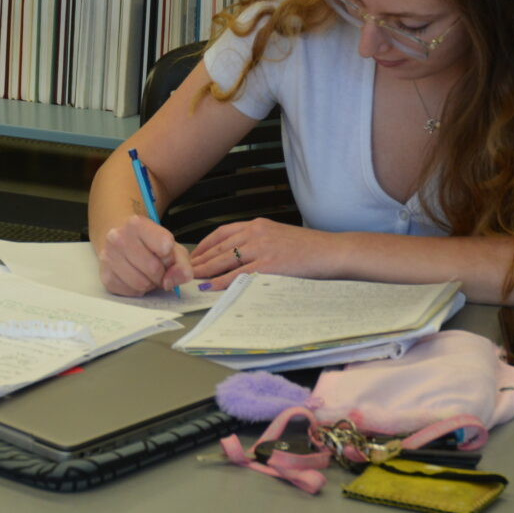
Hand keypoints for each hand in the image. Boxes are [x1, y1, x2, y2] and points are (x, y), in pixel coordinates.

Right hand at [98, 215, 193, 296]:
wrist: (121, 241)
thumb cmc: (150, 243)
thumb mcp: (172, 246)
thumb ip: (182, 264)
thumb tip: (174, 280)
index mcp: (137, 224)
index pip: (165, 246)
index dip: (170, 256)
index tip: (165, 254)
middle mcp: (118, 237)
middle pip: (153, 268)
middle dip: (161, 274)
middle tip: (158, 269)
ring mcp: (108, 257)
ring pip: (141, 283)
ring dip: (150, 283)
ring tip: (147, 273)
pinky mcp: (105, 276)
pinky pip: (130, 291)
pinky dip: (138, 289)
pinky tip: (136, 277)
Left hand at [189, 219, 347, 290]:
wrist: (331, 251)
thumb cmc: (308, 248)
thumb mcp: (279, 237)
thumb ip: (259, 242)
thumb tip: (239, 255)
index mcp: (258, 225)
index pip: (222, 232)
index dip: (204, 244)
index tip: (193, 254)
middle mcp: (256, 233)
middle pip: (218, 247)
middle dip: (198, 259)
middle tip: (182, 270)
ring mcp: (261, 249)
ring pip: (223, 259)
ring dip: (204, 270)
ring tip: (190, 278)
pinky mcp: (268, 265)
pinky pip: (238, 274)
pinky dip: (221, 281)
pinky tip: (210, 287)